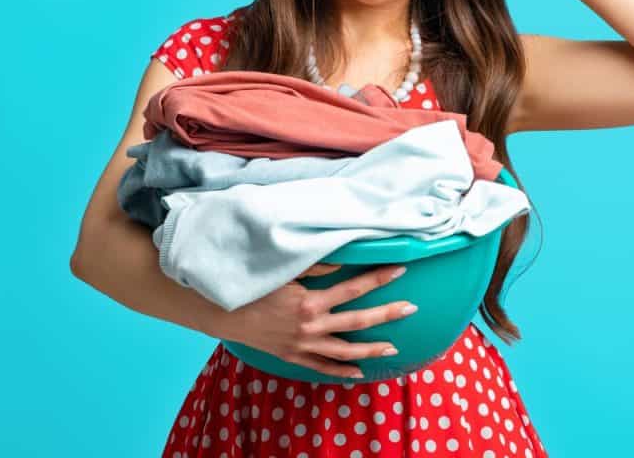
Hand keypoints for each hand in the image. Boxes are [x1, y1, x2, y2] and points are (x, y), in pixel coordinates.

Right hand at [212, 261, 417, 379]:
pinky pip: (321, 366)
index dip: (378, 279)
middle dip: (387, 314)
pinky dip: (341, 370)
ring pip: (345, 350)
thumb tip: (342, 261)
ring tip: (393, 348)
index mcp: (311, 301)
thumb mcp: (283, 271)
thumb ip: (314, 266)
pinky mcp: (293, 355)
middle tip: (411, 308)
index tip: (399, 269)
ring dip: (371, 349)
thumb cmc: (252, 285)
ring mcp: (303, 344)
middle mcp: (311, 325)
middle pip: (358, 321)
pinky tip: (358, 372)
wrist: (222, 312)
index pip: (354, 288)